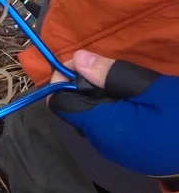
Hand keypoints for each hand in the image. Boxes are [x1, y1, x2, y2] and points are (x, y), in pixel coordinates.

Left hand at [47, 50, 178, 181]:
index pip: (58, 102)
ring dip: (100, 96)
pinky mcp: (130, 153)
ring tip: (123, 81)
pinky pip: (109, 126)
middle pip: (76, 108)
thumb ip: (113, 75)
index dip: (64, 78)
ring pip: (93, 116)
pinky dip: (114, 109)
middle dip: (84, 84)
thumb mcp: (154, 90)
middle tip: (108, 66)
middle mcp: (101, 143)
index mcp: (101, 128)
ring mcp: (116, 151)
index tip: (82, 60)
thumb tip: (78, 59)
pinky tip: (134, 99)